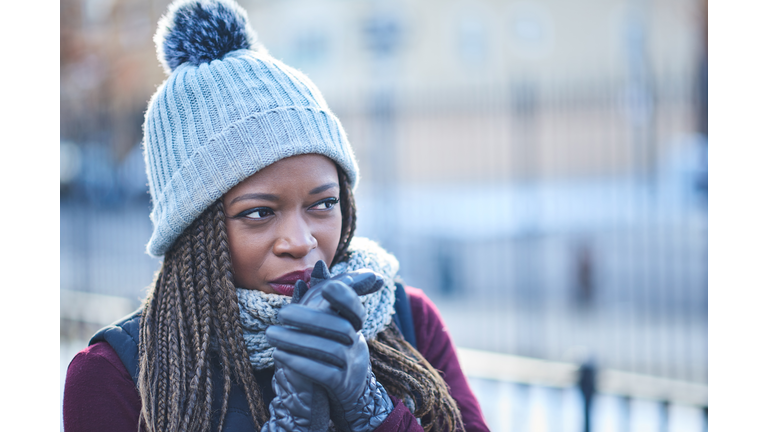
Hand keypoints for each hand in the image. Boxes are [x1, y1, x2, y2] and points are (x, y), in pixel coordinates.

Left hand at [267, 261, 393, 431]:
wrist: (346, 393)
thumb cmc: (333, 350)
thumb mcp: (330, 322)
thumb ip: (323, 296)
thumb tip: (319, 265)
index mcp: (354, 325)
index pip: (355, 307)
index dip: (345, 296)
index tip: (327, 286)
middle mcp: (357, 342)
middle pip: (339, 327)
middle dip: (310, 318)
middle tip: (281, 313)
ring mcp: (352, 365)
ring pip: (329, 349)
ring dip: (297, 340)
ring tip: (271, 334)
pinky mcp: (341, 385)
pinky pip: (324, 373)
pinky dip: (301, 363)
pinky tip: (280, 356)